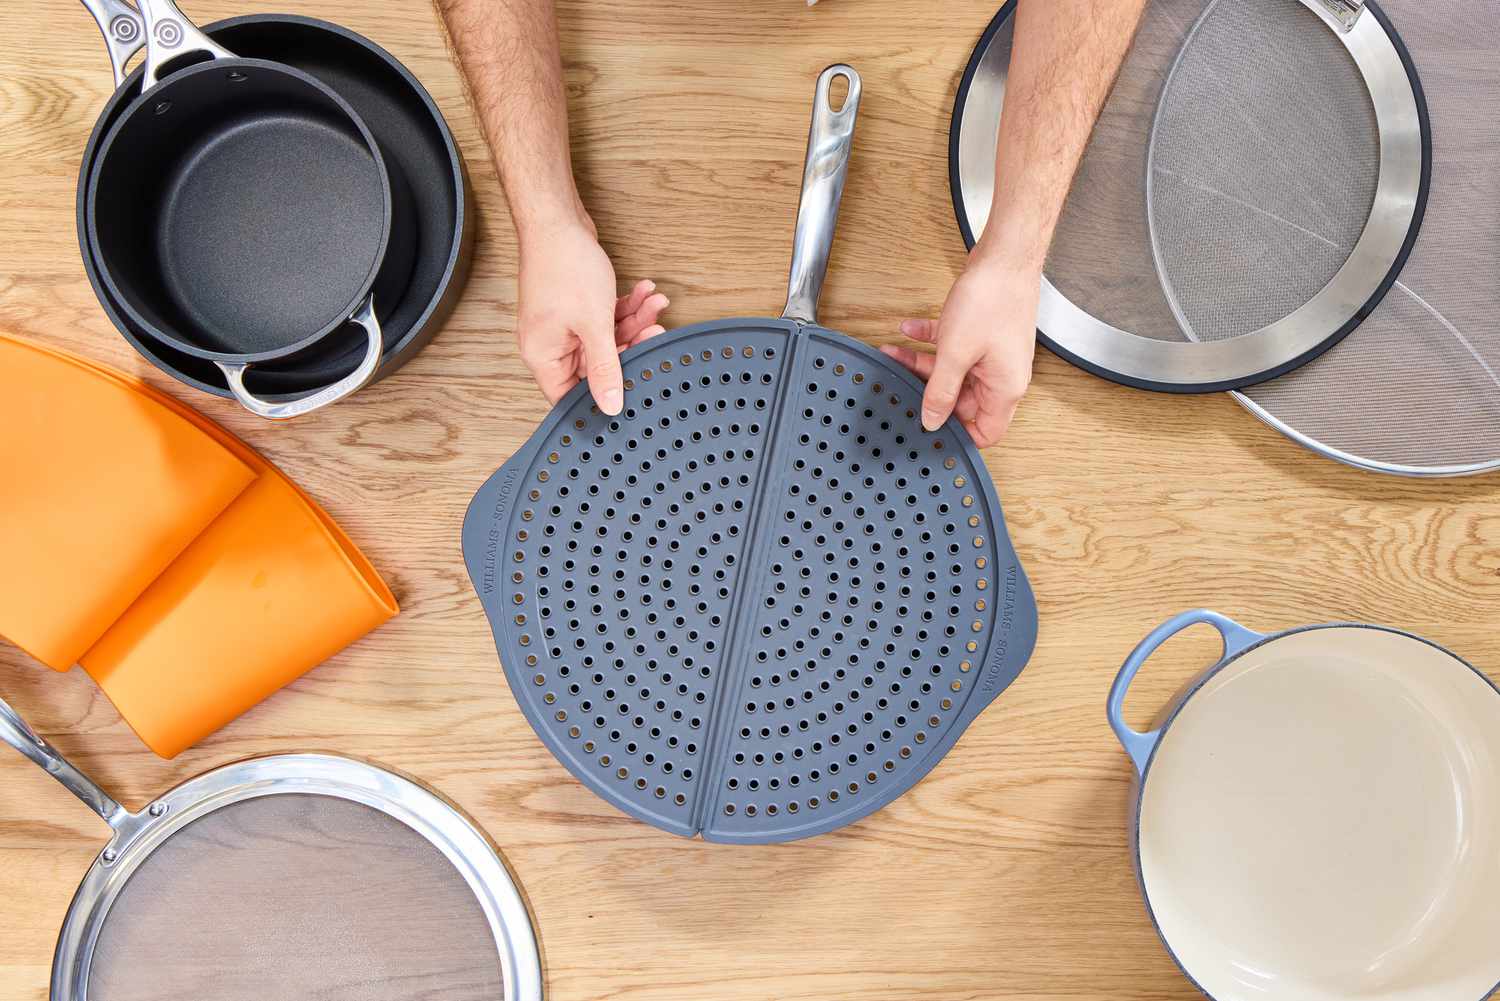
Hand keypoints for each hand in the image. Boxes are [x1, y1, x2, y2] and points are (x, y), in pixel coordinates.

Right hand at [516, 220, 668, 413]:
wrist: (556, 219)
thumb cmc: (563, 266)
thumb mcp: (593, 324)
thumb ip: (606, 368)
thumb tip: (611, 406)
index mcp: (543, 356)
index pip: (571, 396)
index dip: (601, 397)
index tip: (632, 389)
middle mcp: (551, 345)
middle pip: (597, 366)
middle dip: (630, 344)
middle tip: (655, 332)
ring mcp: (563, 325)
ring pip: (607, 339)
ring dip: (635, 321)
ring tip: (655, 304)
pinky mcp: (576, 308)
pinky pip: (605, 319)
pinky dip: (626, 307)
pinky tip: (644, 293)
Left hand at [881, 262, 1037, 447]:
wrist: (1005, 256)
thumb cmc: (993, 300)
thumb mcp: (956, 354)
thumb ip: (940, 391)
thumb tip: (931, 421)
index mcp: (1005, 388)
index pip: (986, 432)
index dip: (960, 436)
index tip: (929, 430)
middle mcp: (1002, 375)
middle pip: (962, 401)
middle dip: (929, 392)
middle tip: (901, 385)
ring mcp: (992, 354)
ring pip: (952, 372)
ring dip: (922, 363)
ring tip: (895, 354)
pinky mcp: (982, 335)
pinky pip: (952, 347)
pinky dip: (930, 341)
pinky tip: (909, 330)